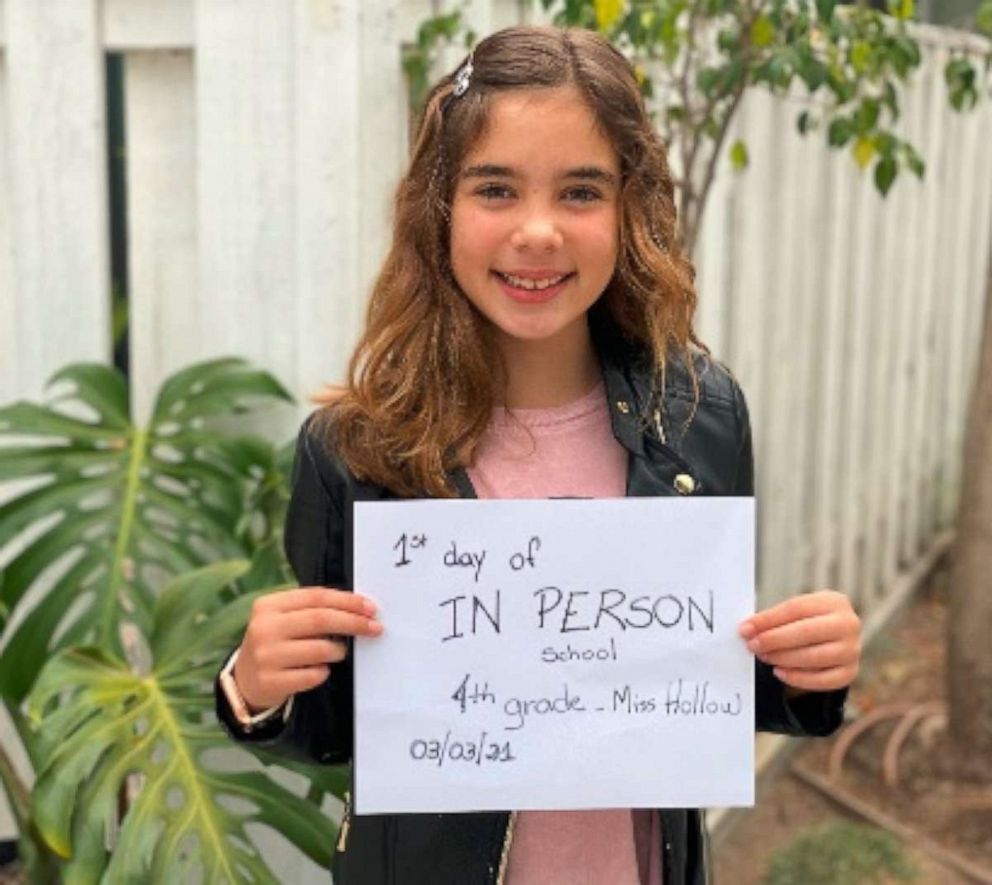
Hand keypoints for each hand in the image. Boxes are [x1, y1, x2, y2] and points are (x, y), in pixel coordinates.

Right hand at [233, 587, 381, 710]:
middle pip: (320, 619)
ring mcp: (265, 656)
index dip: (347, 601)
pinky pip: (313, 676)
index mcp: (269, 605)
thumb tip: (359, 608)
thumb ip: (313, 610)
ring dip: (339, 650)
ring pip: (320, 649)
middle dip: (353, 622)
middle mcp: (264, 628)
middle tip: (374, 628)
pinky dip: (324, 672)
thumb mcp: (284, 619)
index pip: (316, 596)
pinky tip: (320, 670)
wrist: (245, 680)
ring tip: (339, 652)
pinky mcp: (270, 682)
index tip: (370, 608)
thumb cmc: (277, 642)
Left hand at [738, 590, 860, 691]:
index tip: (745, 628)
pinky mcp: (850, 672)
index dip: (768, 619)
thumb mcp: (795, 613)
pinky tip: (779, 672)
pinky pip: (822, 680)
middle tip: (752, 645)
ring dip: (783, 658)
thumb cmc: (807, 621)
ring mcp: (852, 650)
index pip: (796, 608)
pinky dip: (798, 678)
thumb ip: (774, 619)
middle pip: (807, 632)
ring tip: (763, 657)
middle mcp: (848, 624)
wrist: (833, 639)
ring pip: (815, 657)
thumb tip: (747, 629)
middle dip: (774, 639)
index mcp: (834, 601)